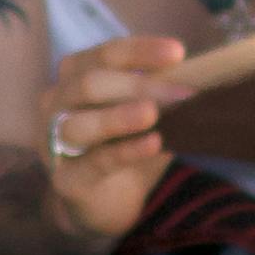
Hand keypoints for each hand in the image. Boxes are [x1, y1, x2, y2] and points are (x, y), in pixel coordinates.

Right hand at [41, 36, 189, 254]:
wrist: (105, 203)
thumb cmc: (124, 146)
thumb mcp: (147, 115)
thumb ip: (163, 96)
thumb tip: (200, 79)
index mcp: (75, 77)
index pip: (104, 55)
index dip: (140, 51)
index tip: (177, 53)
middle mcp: (56, 104)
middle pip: (89, 84)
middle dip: (137, 85)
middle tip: (181, 93)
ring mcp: (54, 142)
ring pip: (78, 123)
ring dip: (118, 117)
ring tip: (153, 114)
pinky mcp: (65, 180)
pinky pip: (93, 163)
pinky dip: (124, 152)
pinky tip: (152, 143)